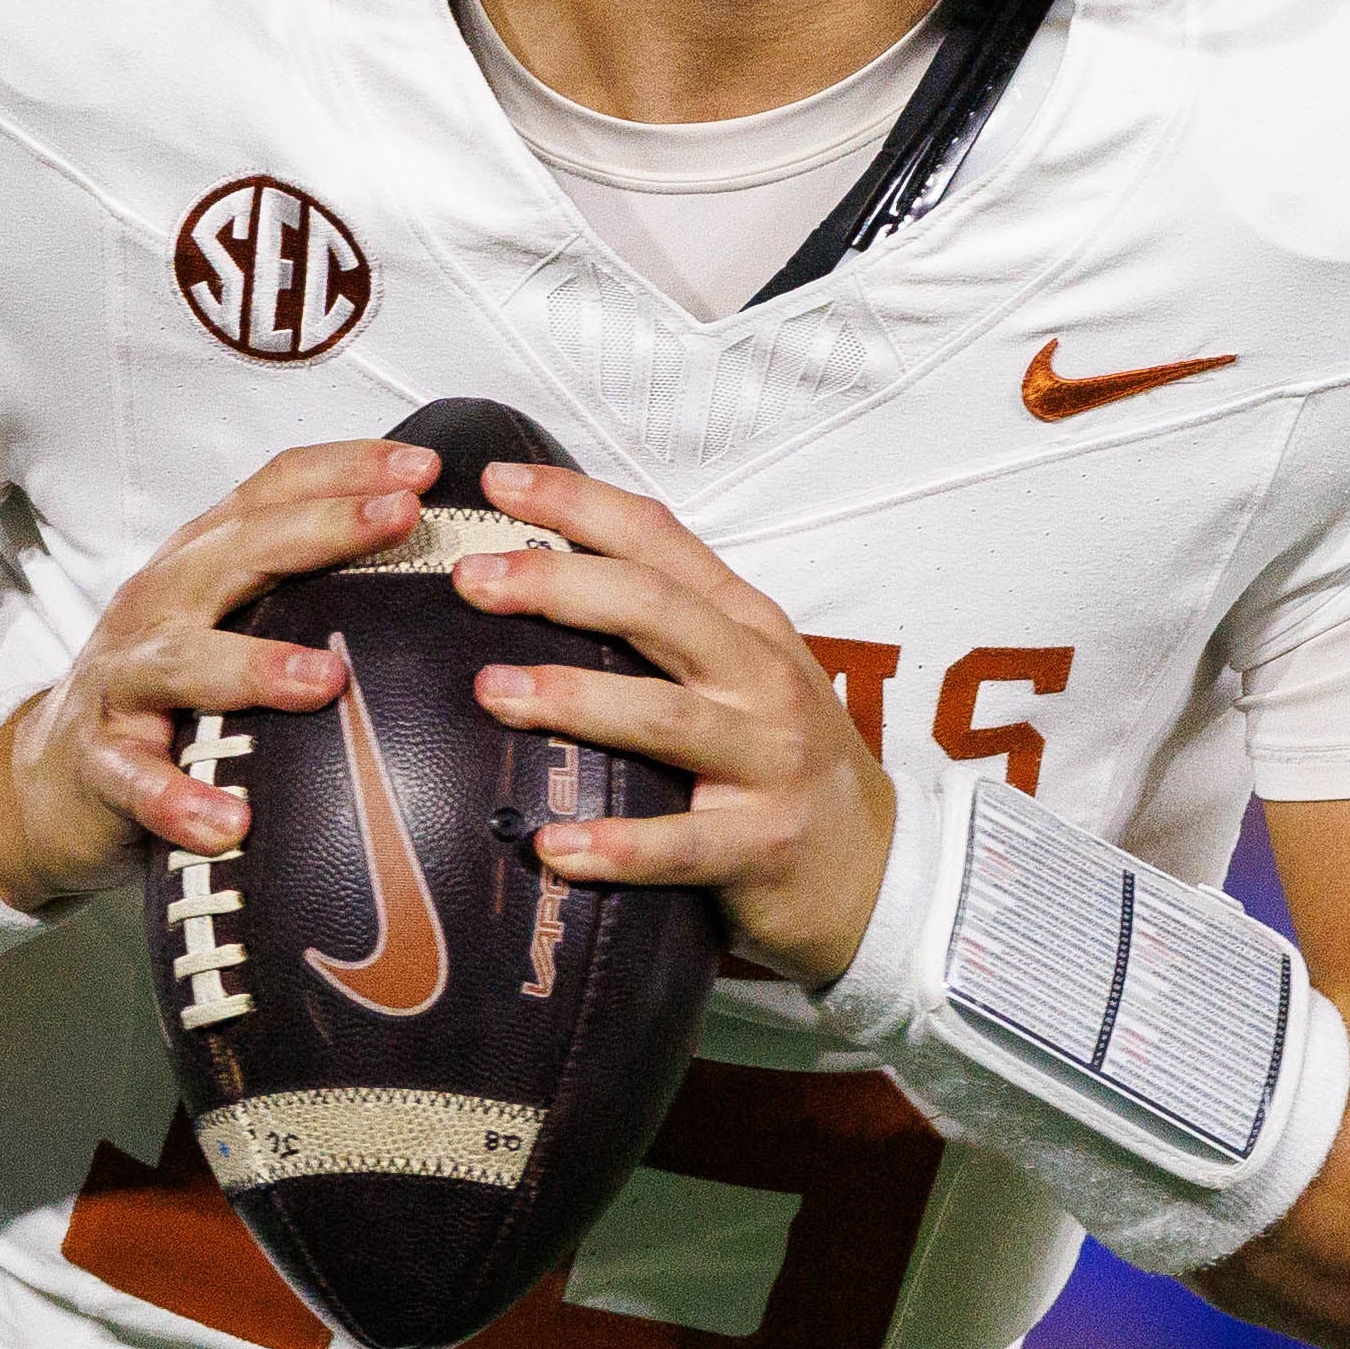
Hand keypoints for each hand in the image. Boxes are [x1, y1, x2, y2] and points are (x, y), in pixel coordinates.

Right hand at [0, 440, 436, 907]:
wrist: (50, 779)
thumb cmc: (166, 695)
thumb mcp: (226, 624)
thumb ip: (305, 595)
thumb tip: (442, 577)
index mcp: (200, 564)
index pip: (270, 491)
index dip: (345, 468)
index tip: (425, 466)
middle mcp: (160, 605)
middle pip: (237, 550)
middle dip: (321, 528)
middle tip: (399, 518)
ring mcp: (123, 680)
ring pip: (184, 661)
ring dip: (255, 666)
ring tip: (326, 679)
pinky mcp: (98, 760)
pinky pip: (136, 779)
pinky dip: (179, 799)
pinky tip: (229, 820)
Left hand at [453, 460, 897, 982]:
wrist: (874, 867)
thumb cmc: (785, 758)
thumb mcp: (746, 670)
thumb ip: (665, 626)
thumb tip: (538, 579)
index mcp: (747, 624)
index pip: (660, 541)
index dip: (579, 504)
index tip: (500, 481)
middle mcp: (761, 679)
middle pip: (657, 610)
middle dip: (561, 585)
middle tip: (475, 581)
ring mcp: (768, 761)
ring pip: (664, 718)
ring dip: (575, 701)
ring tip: (492, 693)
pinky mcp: (763, 844)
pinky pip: (681, 845)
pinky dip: (617, 847)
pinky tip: (555, 844)